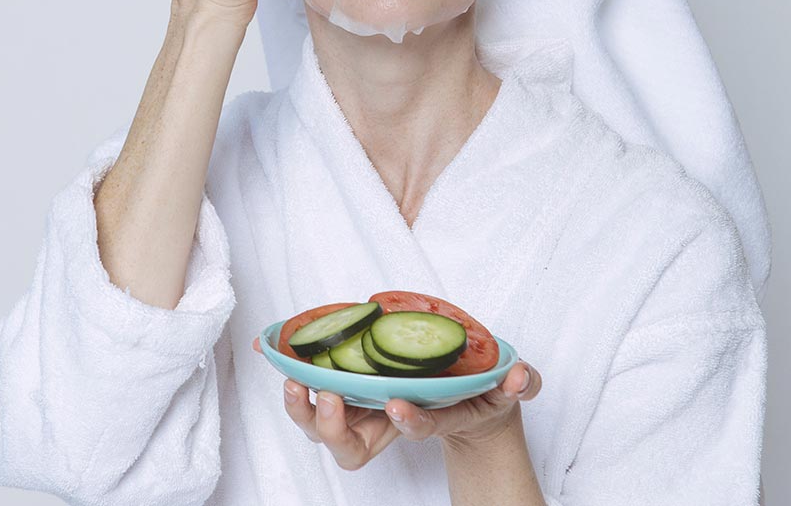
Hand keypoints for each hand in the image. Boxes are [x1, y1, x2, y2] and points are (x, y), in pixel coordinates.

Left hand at [252, 335, 542, 467]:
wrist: (454, 396)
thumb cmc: (474, 395)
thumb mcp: (504, 392)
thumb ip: (517, 385)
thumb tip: (522, 377)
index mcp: (421, 422)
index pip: (409, 431)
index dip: (407, 424)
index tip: (397, 405)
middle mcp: (383, 423)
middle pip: (347, 445)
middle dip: (332, 425)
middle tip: (329, 397)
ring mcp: (358, 410)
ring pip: (320, 424)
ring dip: (302, 404)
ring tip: (292, 377)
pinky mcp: (340, 387)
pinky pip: (308, 386)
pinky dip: (287, 367)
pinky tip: (268, 346)